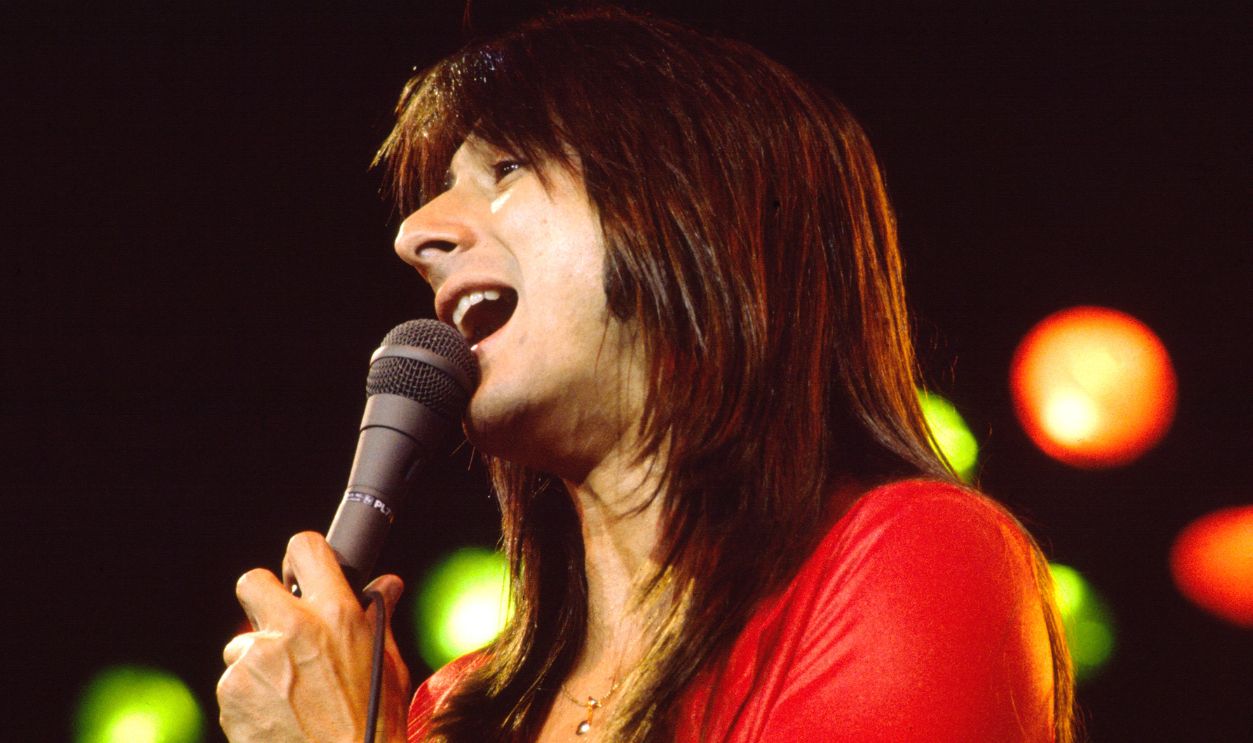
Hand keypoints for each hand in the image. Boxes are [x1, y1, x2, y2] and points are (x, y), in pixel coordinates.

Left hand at [217, 532, 410, 742]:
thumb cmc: (375, 721)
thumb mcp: (388, 663)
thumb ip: (379, 617)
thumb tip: (387, 584)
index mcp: (336, 614)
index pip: (306, 548)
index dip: (302, 557)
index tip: (302, 573)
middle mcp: (292, 628)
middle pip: (251, 582)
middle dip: (263, 599)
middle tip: (281, 624)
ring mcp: (256, 660)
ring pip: (241, 642)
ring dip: (258, 661)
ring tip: (288, 693)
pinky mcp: (232, 692)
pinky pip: (233, 681)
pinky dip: (249, 695)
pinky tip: (276, 715)